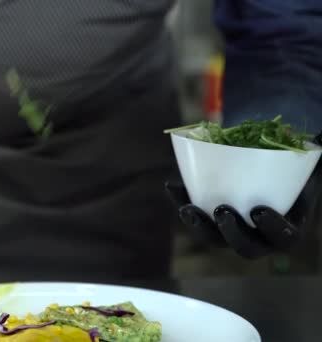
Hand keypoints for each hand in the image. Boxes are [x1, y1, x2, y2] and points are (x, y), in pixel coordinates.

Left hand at [165, 160, 320, 258]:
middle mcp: (258, 236)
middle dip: (231, 232)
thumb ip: (314, 157)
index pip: (283, 236)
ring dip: (199, 226)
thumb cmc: (291, 167)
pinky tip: (173, 185)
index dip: (272, 227)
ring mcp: (231, 231)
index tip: (258, 210)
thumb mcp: (309, 164)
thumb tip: (321, 136)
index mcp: (287, 228)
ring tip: (188, 209)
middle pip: (244, 247)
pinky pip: (193, 217)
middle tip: (222, 210)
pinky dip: (181, 201)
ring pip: (213, 238)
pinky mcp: (209, 218)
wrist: (265, 164)